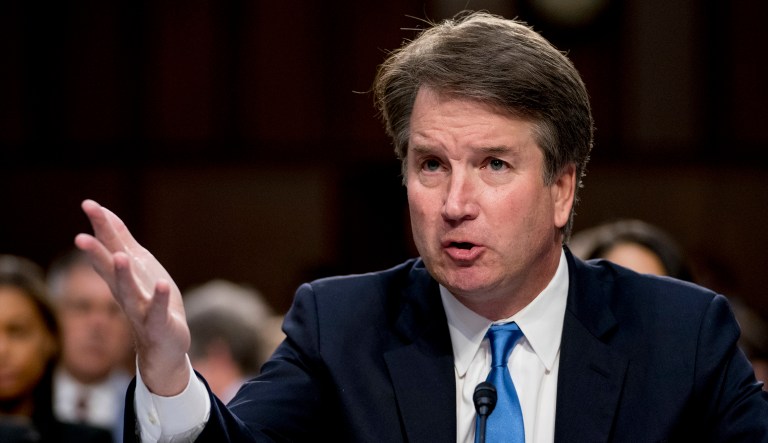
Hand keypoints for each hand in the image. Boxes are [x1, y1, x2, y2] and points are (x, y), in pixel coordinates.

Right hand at [75, 199, 190, 395]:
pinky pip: (158, 311)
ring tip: (120, 257)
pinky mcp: (160, 324)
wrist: (164, 345)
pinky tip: (161, 285)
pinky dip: (159, 299)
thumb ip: (122, 242)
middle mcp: (126, 292)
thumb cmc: (150, 301)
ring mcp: (141, 309)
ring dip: (124, 276)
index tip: (88, 204)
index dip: (100, 227)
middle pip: (110, 271)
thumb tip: (106, 215)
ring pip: (129, 293)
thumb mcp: (138, 266)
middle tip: (81, 238)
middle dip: (97, 254)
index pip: (108, 248)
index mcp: (121, 277)